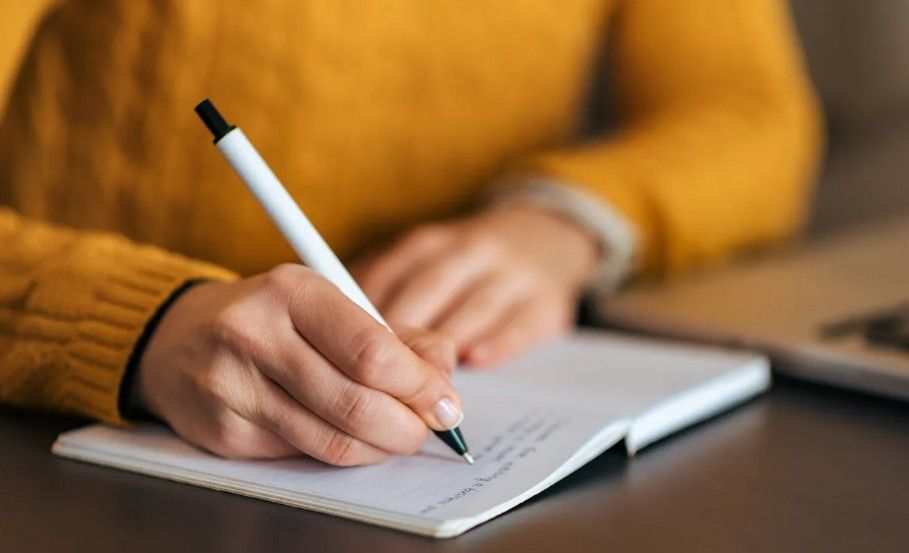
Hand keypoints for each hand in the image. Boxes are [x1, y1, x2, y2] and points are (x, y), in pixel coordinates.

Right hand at [134, 264, 460, 464]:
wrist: (179, 338)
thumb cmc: (272, 318)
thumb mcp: (331, 304)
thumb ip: (395, 335)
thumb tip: (443, 376)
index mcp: (293, 291)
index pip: (372, 351)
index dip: (420, 386)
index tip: (445, 401)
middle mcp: (255, 334)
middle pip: (356, 403)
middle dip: (408, 426)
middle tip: (427, 428)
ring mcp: (233, 387)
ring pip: (332, 440)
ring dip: (380, 447)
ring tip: (396, 435)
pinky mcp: (224, 432)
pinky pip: (303, 456)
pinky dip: (342, 452)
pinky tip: (350, 437)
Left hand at [352, 206, 598, 366]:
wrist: (545, 238)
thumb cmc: (465, 265)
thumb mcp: (424, 261)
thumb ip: (383, 289)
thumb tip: (330, 330)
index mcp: (429, 243)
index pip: (389, 274)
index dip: (365, 314)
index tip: (342, 348)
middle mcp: (470, 251)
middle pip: (428, 291)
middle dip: (401, 335)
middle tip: (377, 376)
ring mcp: (512, 275)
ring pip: (472, 308)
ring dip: (444, 345)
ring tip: (419, 383)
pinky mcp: (546, 302)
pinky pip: (520, 324)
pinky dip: (496, 343)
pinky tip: (474, 361)